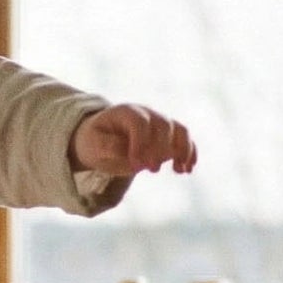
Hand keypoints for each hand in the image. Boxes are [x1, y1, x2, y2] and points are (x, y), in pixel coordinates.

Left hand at [71, 103, 197, 178]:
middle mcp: (147, 113)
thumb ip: (107, 146)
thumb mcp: (93, 143)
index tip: (137, 165)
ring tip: (179, 170)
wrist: (101, 139)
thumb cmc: (95, 140)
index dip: (141, 143)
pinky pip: (184, 140)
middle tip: (151, 170)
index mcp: (126, 112)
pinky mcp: (168, 136)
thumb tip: (126, 152)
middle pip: (163, 125)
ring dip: (182, 150)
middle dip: (160, 148)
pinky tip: (186, 170)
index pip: (140, 123)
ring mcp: (160, 123)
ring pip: (179, 130)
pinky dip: (188, 154)